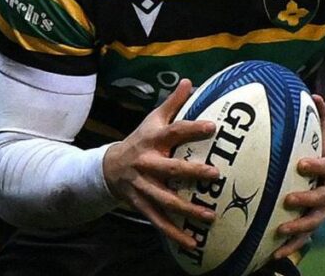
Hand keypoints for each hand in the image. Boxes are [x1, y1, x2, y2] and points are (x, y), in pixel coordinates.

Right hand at [103, 79, 219, 249]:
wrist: (109, 168)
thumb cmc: (140, 140)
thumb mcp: (152, 120)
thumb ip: (172, 103)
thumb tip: (190, 80)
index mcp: (152, 140)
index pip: (174, 131)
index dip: (192, 128)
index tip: (213, 126)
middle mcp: (147, 163)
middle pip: (170, 168)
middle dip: (191, 172)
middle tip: (215, 174)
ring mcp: (143, 187)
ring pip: (166, 199)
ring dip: (188, 209)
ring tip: (210, 215)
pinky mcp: (141, 205)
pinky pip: (159, 221)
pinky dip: (174, 233)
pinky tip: (192, 243)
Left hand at [273, 95, 324, 259]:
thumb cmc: (324, 152)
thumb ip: (320, 117)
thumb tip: (314, 95)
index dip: (317, 167)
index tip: (302, 164)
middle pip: (324, 200)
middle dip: (308, 201)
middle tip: (289, 200)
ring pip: (315, 223)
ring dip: (299, 229)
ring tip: (280, 231)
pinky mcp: (315, 224)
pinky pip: (304, 239)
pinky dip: (290, 247)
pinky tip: (273, 254)